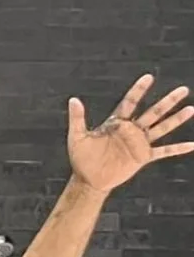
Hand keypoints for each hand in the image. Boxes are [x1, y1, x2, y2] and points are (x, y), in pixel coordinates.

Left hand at [66, 74, 193, 194]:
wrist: (89, 179)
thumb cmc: (81, 157)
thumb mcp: (77, 137)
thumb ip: (78, 118)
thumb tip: (73, 99)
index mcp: (116, 122)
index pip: (130, 102)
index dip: (139, 90)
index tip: (149, 77)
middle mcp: (131, 130)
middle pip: (153, 112)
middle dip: (168, 101)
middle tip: (184, 90)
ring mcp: (139, 143)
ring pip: (162, 128)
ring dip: (176, 119)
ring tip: (190, 109)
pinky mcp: (143, 157)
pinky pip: (164, 151)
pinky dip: (178, 148)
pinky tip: (192, 145)